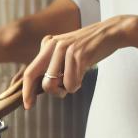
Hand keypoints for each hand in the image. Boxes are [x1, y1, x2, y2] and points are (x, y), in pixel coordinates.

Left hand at [18, 16, 136, 106]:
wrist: (109, 32)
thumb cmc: (89, 45)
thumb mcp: (66, 49)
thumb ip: (53, 63)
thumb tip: (44, 86)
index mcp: (48, 44)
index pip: (30, 71)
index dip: (27, 91)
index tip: (28, 104)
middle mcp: (53, 45)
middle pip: (44, 83)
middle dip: (53, 93)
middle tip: (63, 92)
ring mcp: (65, 50)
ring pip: (58, 85)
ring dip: (69, 88)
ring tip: (77, 77)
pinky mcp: (78, 55)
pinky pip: (72, 83)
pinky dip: (78, 84)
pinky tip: (83, 73)